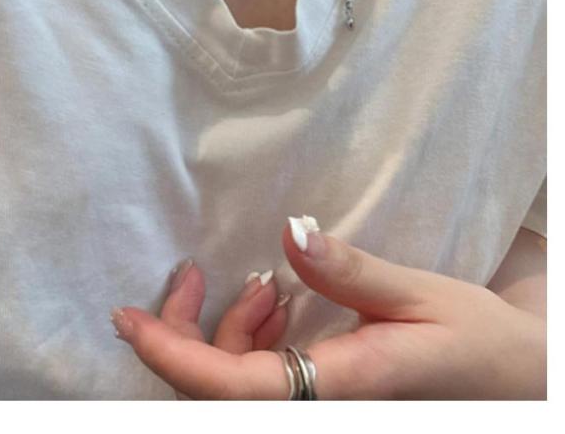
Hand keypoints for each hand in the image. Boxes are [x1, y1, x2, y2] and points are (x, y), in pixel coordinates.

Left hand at [110, 217, 546, 399]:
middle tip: (186, 274)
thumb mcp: (420, 295)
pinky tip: (273, 303)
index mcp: (342, 389)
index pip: (236, 392)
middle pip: (218, 394)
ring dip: (224, 331)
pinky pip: (262, 381)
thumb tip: (292, 233)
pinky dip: (251, 339)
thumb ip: (352, 271)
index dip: (175, 359)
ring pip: (234, 387)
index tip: (129, 320)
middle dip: (184, 336)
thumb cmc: (475, 340)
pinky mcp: (320, 398)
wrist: (511, 382)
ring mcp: (318, 407)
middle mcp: (320, 409)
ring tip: (257, 283)